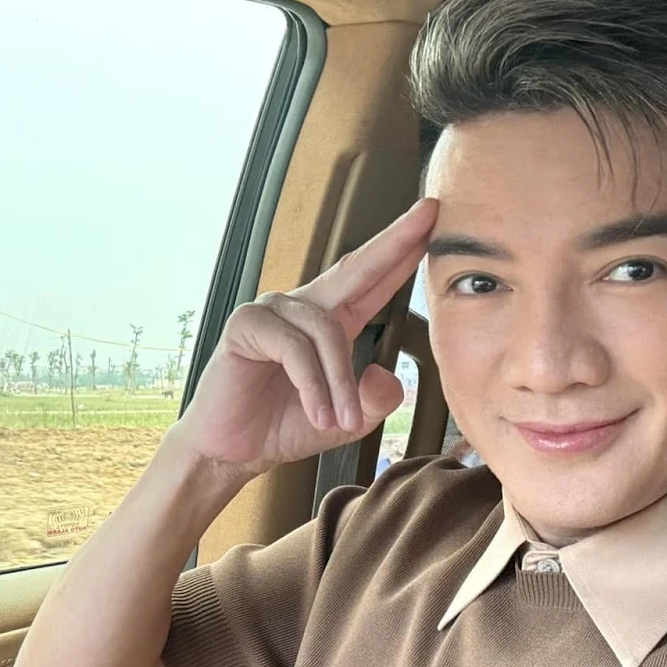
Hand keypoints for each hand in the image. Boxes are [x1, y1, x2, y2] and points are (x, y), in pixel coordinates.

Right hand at [168, 197, 438, 480]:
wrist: (233, 452)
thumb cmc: (284, 427)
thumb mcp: (347, 421)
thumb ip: (375, 401)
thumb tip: (384, 372)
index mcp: (331, 320)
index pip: (374, 280)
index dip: (403, 252)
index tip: (433, 220)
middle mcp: (303, 306)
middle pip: (355, 267)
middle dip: (395, 241)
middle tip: (429, 214)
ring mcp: (273, 310)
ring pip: (328, 330)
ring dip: (340, 382)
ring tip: (341, 422)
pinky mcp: (246, 324)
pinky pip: (295, 348)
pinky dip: (313, 386)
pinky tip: (317, 414)